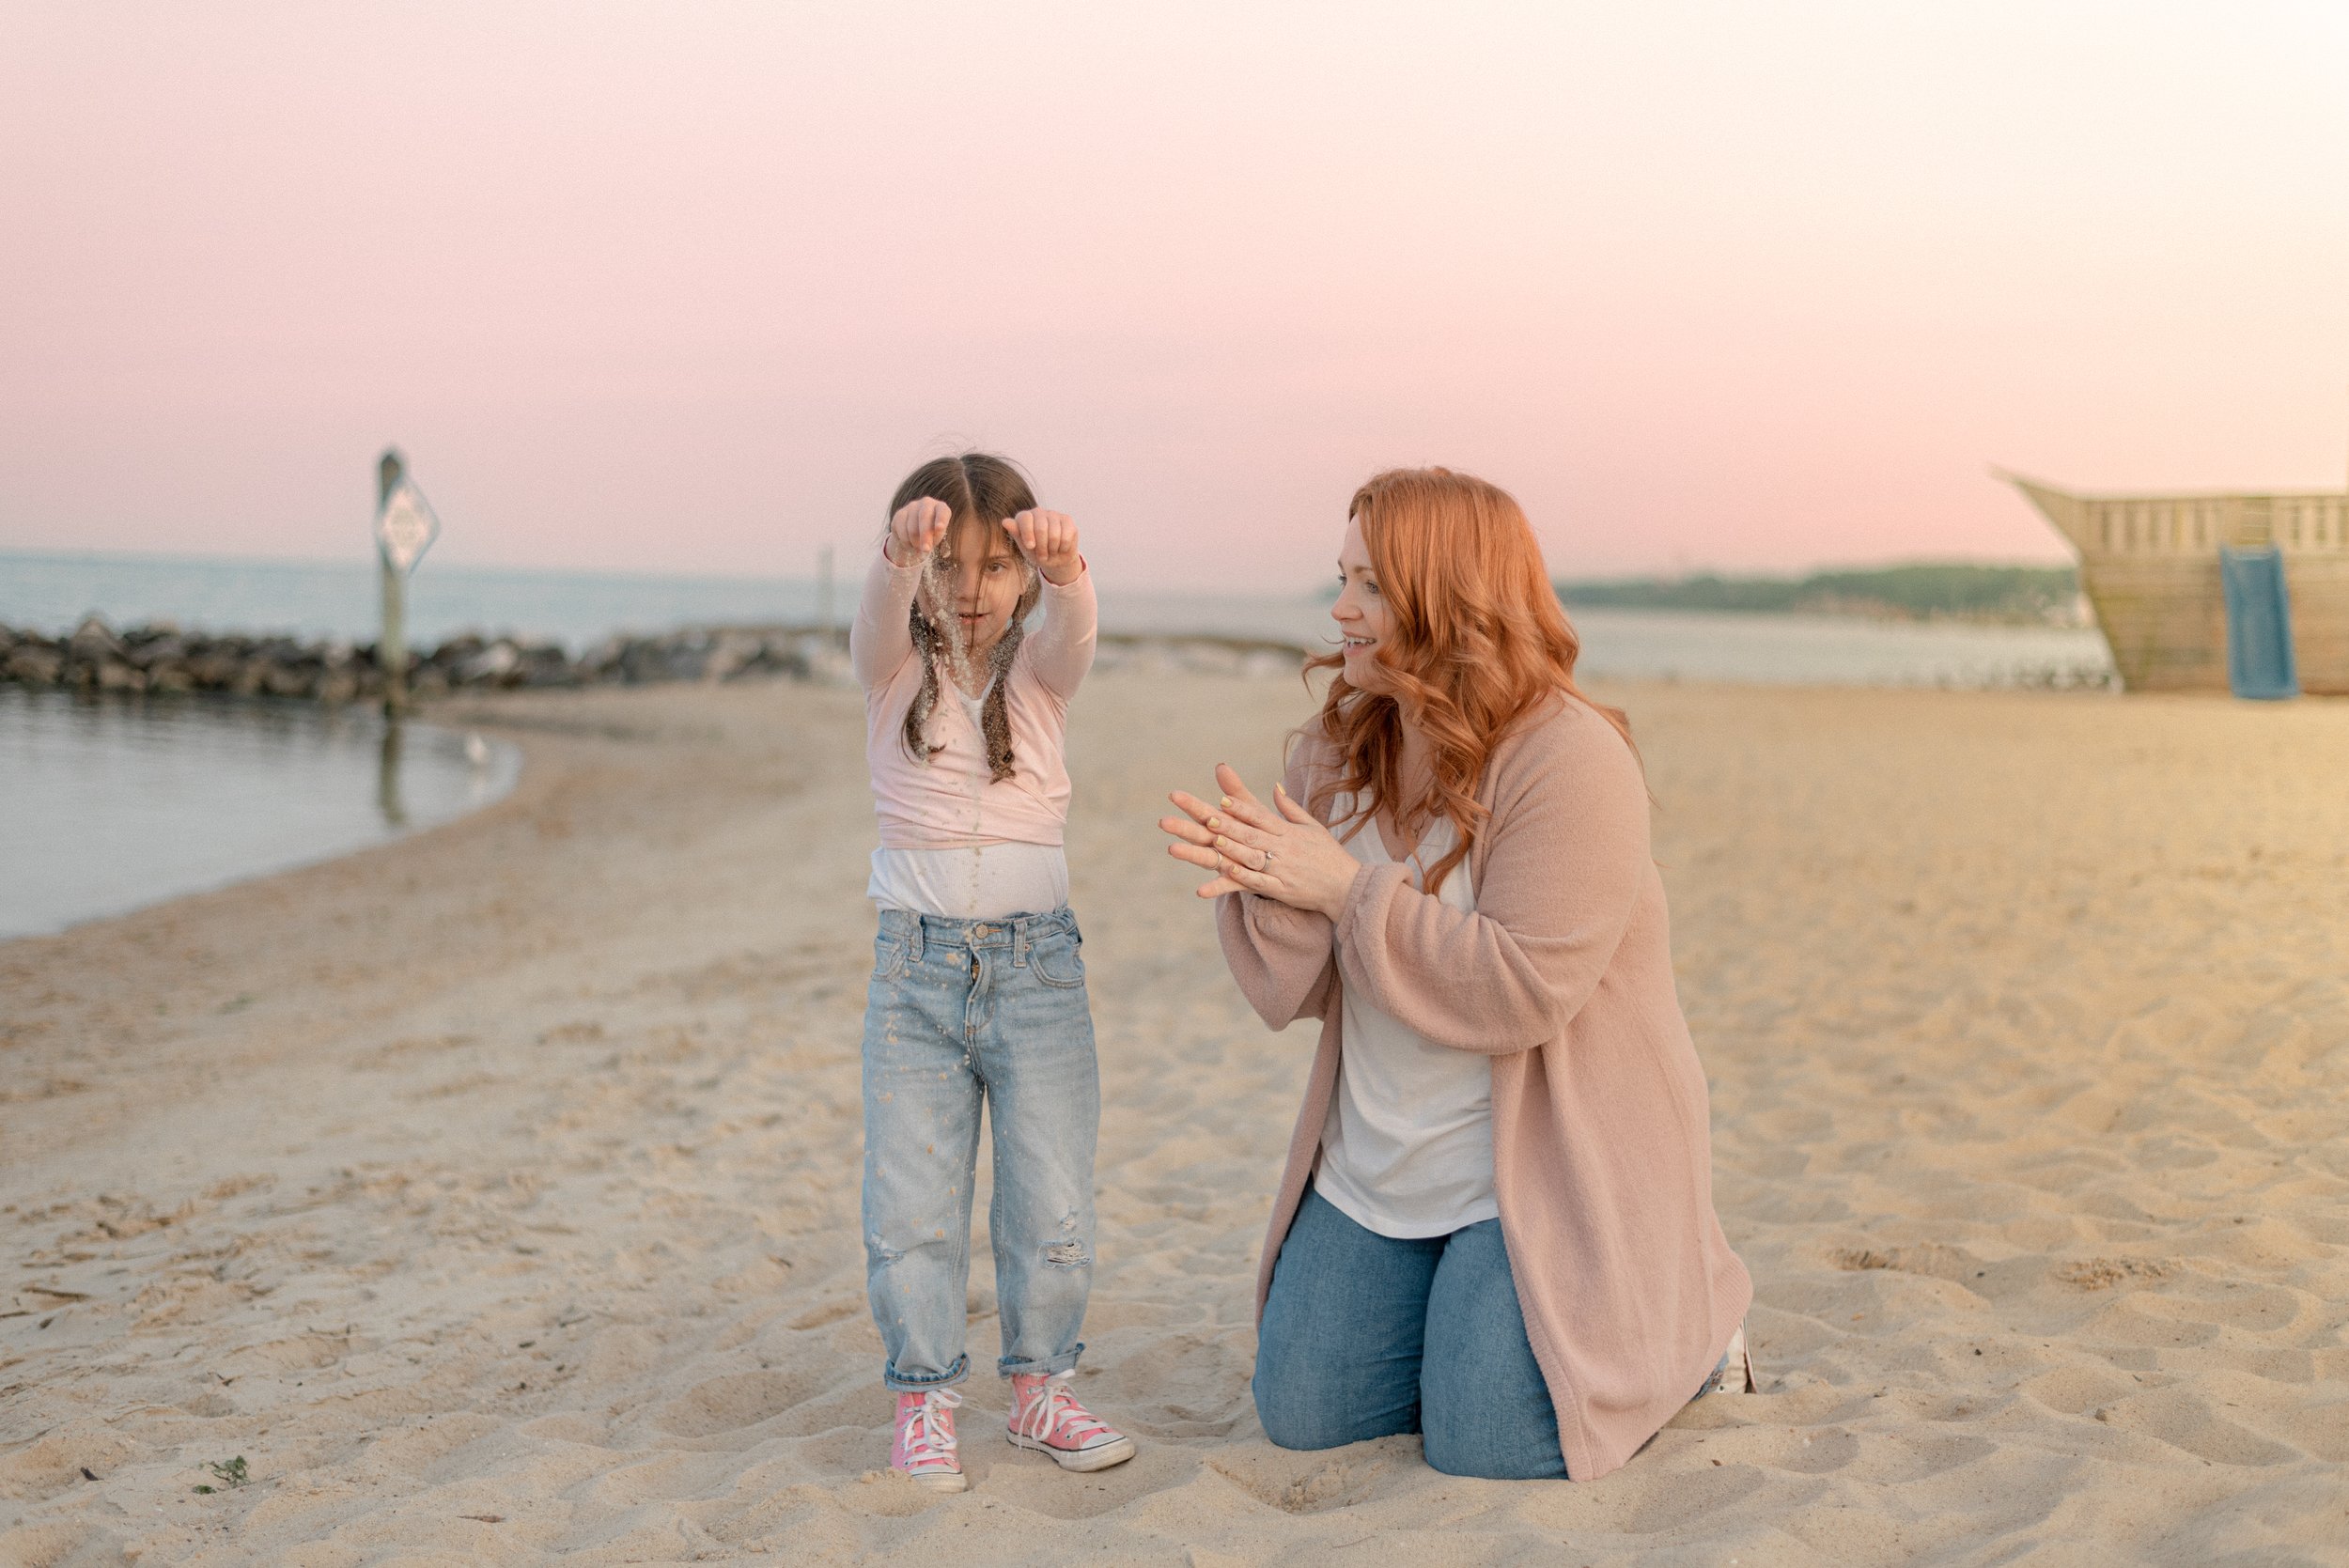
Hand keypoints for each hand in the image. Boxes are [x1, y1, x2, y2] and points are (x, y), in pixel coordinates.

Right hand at [886, 497, 951, 565]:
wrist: (915, 531)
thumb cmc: (932, 533)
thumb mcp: (938, 535)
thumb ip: (935, 536)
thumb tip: (926, 545)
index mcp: (941, 507)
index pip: (942, 511)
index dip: (941, 519)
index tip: (939, 528)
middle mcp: (927, 503)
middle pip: (924, 518)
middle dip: (925, 536)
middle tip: (926, 550)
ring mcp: (912, 506)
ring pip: (912, 527)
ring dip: (915, 542)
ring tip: (918, 547)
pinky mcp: (900, 513)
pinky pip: (901, 529)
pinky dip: (905, 541)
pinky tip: (909, 544)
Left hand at [1004, 509, 1081, 585]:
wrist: (1055, 559)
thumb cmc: (1036, 552)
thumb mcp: (1024, 547)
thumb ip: (1016, 534)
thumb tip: (1005, 521)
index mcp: (1025, 517)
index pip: (1025, 518)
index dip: (1028, 534)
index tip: (1030, 546)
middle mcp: (1039, 512)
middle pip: (1041, 528)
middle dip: (1041, 547)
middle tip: (1042, 555)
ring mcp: (1054, 514)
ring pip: (1054, 534)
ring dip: (1052, 549)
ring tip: (1050, 552)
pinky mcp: (1067, 520)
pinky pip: (1066, 536)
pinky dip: (1063, 547)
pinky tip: (1061, 548)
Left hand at [1159, 763, 1359, 919]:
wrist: (1347, 886)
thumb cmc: (1328, 855)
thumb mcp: (1313, 827)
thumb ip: (1290, 809)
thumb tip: (1275, 786)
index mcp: (1289, 832)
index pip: (1262, 817)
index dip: (1242, 808)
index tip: (1223, 799)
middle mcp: (1285, 849)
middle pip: (1253, 835)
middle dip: (1230, 826)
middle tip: (1208, 817)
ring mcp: (1283, 870)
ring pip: (1254, 858)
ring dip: (1234, 849)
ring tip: (1214, 841)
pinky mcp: (1283, 890)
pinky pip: (1261, 884)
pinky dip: (1244, 879)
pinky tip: (1228, 874)